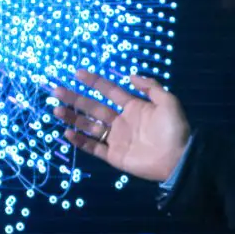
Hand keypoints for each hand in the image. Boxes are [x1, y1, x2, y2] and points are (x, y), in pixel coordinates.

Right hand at [52, 70, 190, 182]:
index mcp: (134, 106)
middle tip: (56, 90)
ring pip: (89, 126)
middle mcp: (121, 121)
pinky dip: (80, 140)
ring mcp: (116, 139)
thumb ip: (150, 87)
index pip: (109, 91)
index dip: (94, 81)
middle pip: (93, 107)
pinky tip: (67, 132)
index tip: (77, 73)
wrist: (178, 159)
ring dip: (73, 118)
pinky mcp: (113, 156)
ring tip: (56, 110)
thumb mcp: (168, 102)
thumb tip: (130, 75)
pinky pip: (93, 147)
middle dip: (75, 99)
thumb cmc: (174, 130)